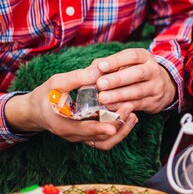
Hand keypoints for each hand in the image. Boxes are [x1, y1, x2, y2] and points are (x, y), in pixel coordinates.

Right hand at [5, 69, 137, 149]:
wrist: (37, 110)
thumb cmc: (46, 95)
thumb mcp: (55, 83)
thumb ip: (75, 78)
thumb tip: (97, 71)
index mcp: (63, 124)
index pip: (83, 130)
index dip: (99, 128)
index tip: (113, 126)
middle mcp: (74, 135)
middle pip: (100, 139)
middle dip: (117, 124)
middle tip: (130, 106)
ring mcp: (82, 137)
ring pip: (105, 143)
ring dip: (121, 130)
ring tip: (134, 114)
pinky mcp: (88, 136)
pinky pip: (106, 139)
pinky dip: (119, 131)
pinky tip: (130, 117)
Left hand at [91, 48, 176, 112]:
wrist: (162, 87)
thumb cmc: (134, 73)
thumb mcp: (125, 64)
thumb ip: (106, 66)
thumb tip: (89, 72)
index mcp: (145, 57)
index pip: (132, 56)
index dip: (116, 60)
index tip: (100, 66)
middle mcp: (153, 70)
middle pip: (138, 73)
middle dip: (118, 79)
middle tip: (100, 84)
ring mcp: (156, 87)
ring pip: (138, 91)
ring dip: (119, 95)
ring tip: (102, 98)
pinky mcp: (154, 102)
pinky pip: (138, 104)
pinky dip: (123, 106)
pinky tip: (110, 107)